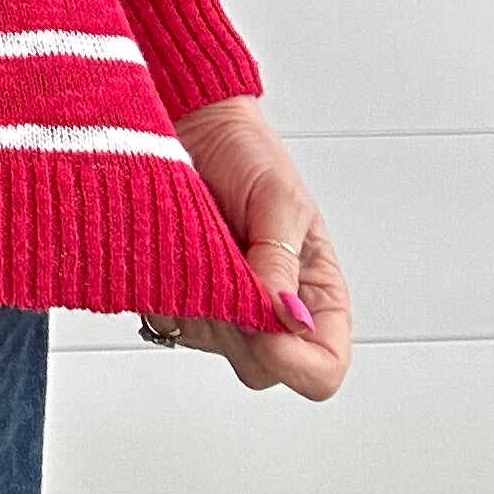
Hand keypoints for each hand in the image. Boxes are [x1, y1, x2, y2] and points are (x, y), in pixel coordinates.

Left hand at [158, 95, 352, 399]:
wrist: (195, 125)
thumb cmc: (249, 155)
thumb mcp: (280, 200)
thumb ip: (281, 260)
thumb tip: (284, 316)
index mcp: (317, 295)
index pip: (322, 367)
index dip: (297, 362)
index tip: (269, 324)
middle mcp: (273, 312)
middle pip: (264, 369)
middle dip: (244, 330)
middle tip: (229, 269)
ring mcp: (225, 309)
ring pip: (214, 346)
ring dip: (203, 303)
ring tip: (205, 244)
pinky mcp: (183, 297)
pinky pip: (171, 318)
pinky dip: (170, 291)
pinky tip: (177, 250)